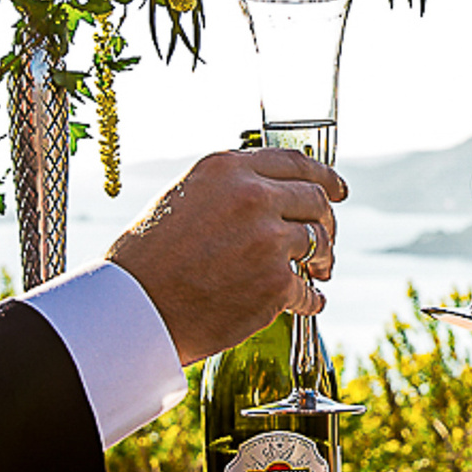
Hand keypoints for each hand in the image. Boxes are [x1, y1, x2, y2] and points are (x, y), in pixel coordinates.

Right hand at [108, 147, 344, 364]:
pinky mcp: (275, 283)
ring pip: (319, 241)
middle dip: (327, 220)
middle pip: (315, 200)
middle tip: (326, 239)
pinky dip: (312, 298)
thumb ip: (228, 189)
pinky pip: (309, 289)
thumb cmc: (148, 259)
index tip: (338, 189)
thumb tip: (267, 194)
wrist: (134, 309)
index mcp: (227, 169)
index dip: (325, 175)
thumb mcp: (183, 198)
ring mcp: (268, 240)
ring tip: (319, 272)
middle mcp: (252, 196)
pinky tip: (309, 302)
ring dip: (324, 260)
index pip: (294, 162)